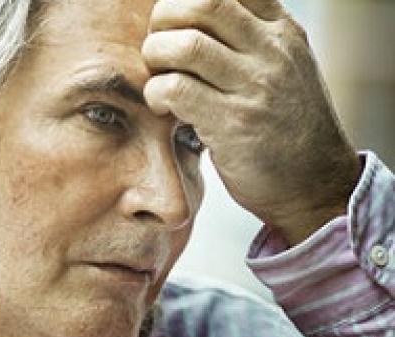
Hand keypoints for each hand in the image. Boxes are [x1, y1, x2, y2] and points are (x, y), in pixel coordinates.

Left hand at [142, 0, 360, 244]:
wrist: (315, 184)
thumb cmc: (285, 127)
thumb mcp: (283, 69)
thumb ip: (249, 42)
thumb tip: (190, 24)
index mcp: (283, 32)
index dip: (188, 0)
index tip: (176, 24)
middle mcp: (272, 52)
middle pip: (203, 4)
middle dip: (165, 19)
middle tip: (159, 47)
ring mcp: (255, 87)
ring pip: (185, 45)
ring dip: (156, 57)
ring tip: (158, 77)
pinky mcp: (232, 123)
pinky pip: (175, 88)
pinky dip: (155, 93)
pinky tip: (161, 106)